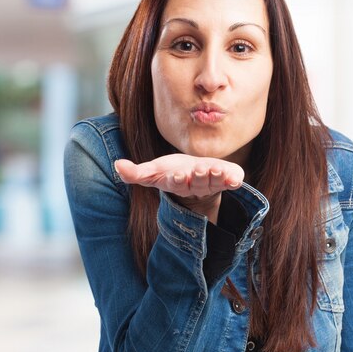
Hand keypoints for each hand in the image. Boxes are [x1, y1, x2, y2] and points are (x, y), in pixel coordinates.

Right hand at [114, 154, 243, 222]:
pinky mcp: (227, 179)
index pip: (176, 183)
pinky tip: (235, 178)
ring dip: (216, 178)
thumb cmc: (173, 172)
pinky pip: (232, 181)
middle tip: (199, 170)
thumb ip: (135, 172)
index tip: (177, 175)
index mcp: (178, 184)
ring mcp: (212, 184)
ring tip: (216, 170)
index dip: (178, 180)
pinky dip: (234, 180)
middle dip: (199, 178)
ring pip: (215, 183)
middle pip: (198, 184)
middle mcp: (196, 186)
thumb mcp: (153, 172)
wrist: (196, 175)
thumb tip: (117, 165)